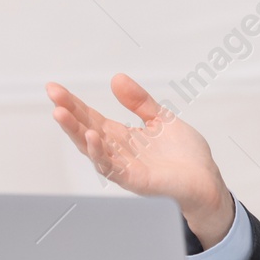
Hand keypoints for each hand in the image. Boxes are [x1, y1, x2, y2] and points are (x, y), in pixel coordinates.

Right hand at [46, 74, 236, 247]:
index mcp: (122, 137)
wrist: (207, 181)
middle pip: (86, 130)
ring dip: (75, 131)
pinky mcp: (135, 180)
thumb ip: (139, 101)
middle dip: (68, 113)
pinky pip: (111, 167)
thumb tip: (116, 78)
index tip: (54, 88)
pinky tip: (91, 137)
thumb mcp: (161, 119)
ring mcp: (124, 167)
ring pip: (92, 149)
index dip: (73, 103)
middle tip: (52, 94)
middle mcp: (118, 152)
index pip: (91, 117)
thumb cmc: (185, 156)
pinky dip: (99, 153)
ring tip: (60, 113)